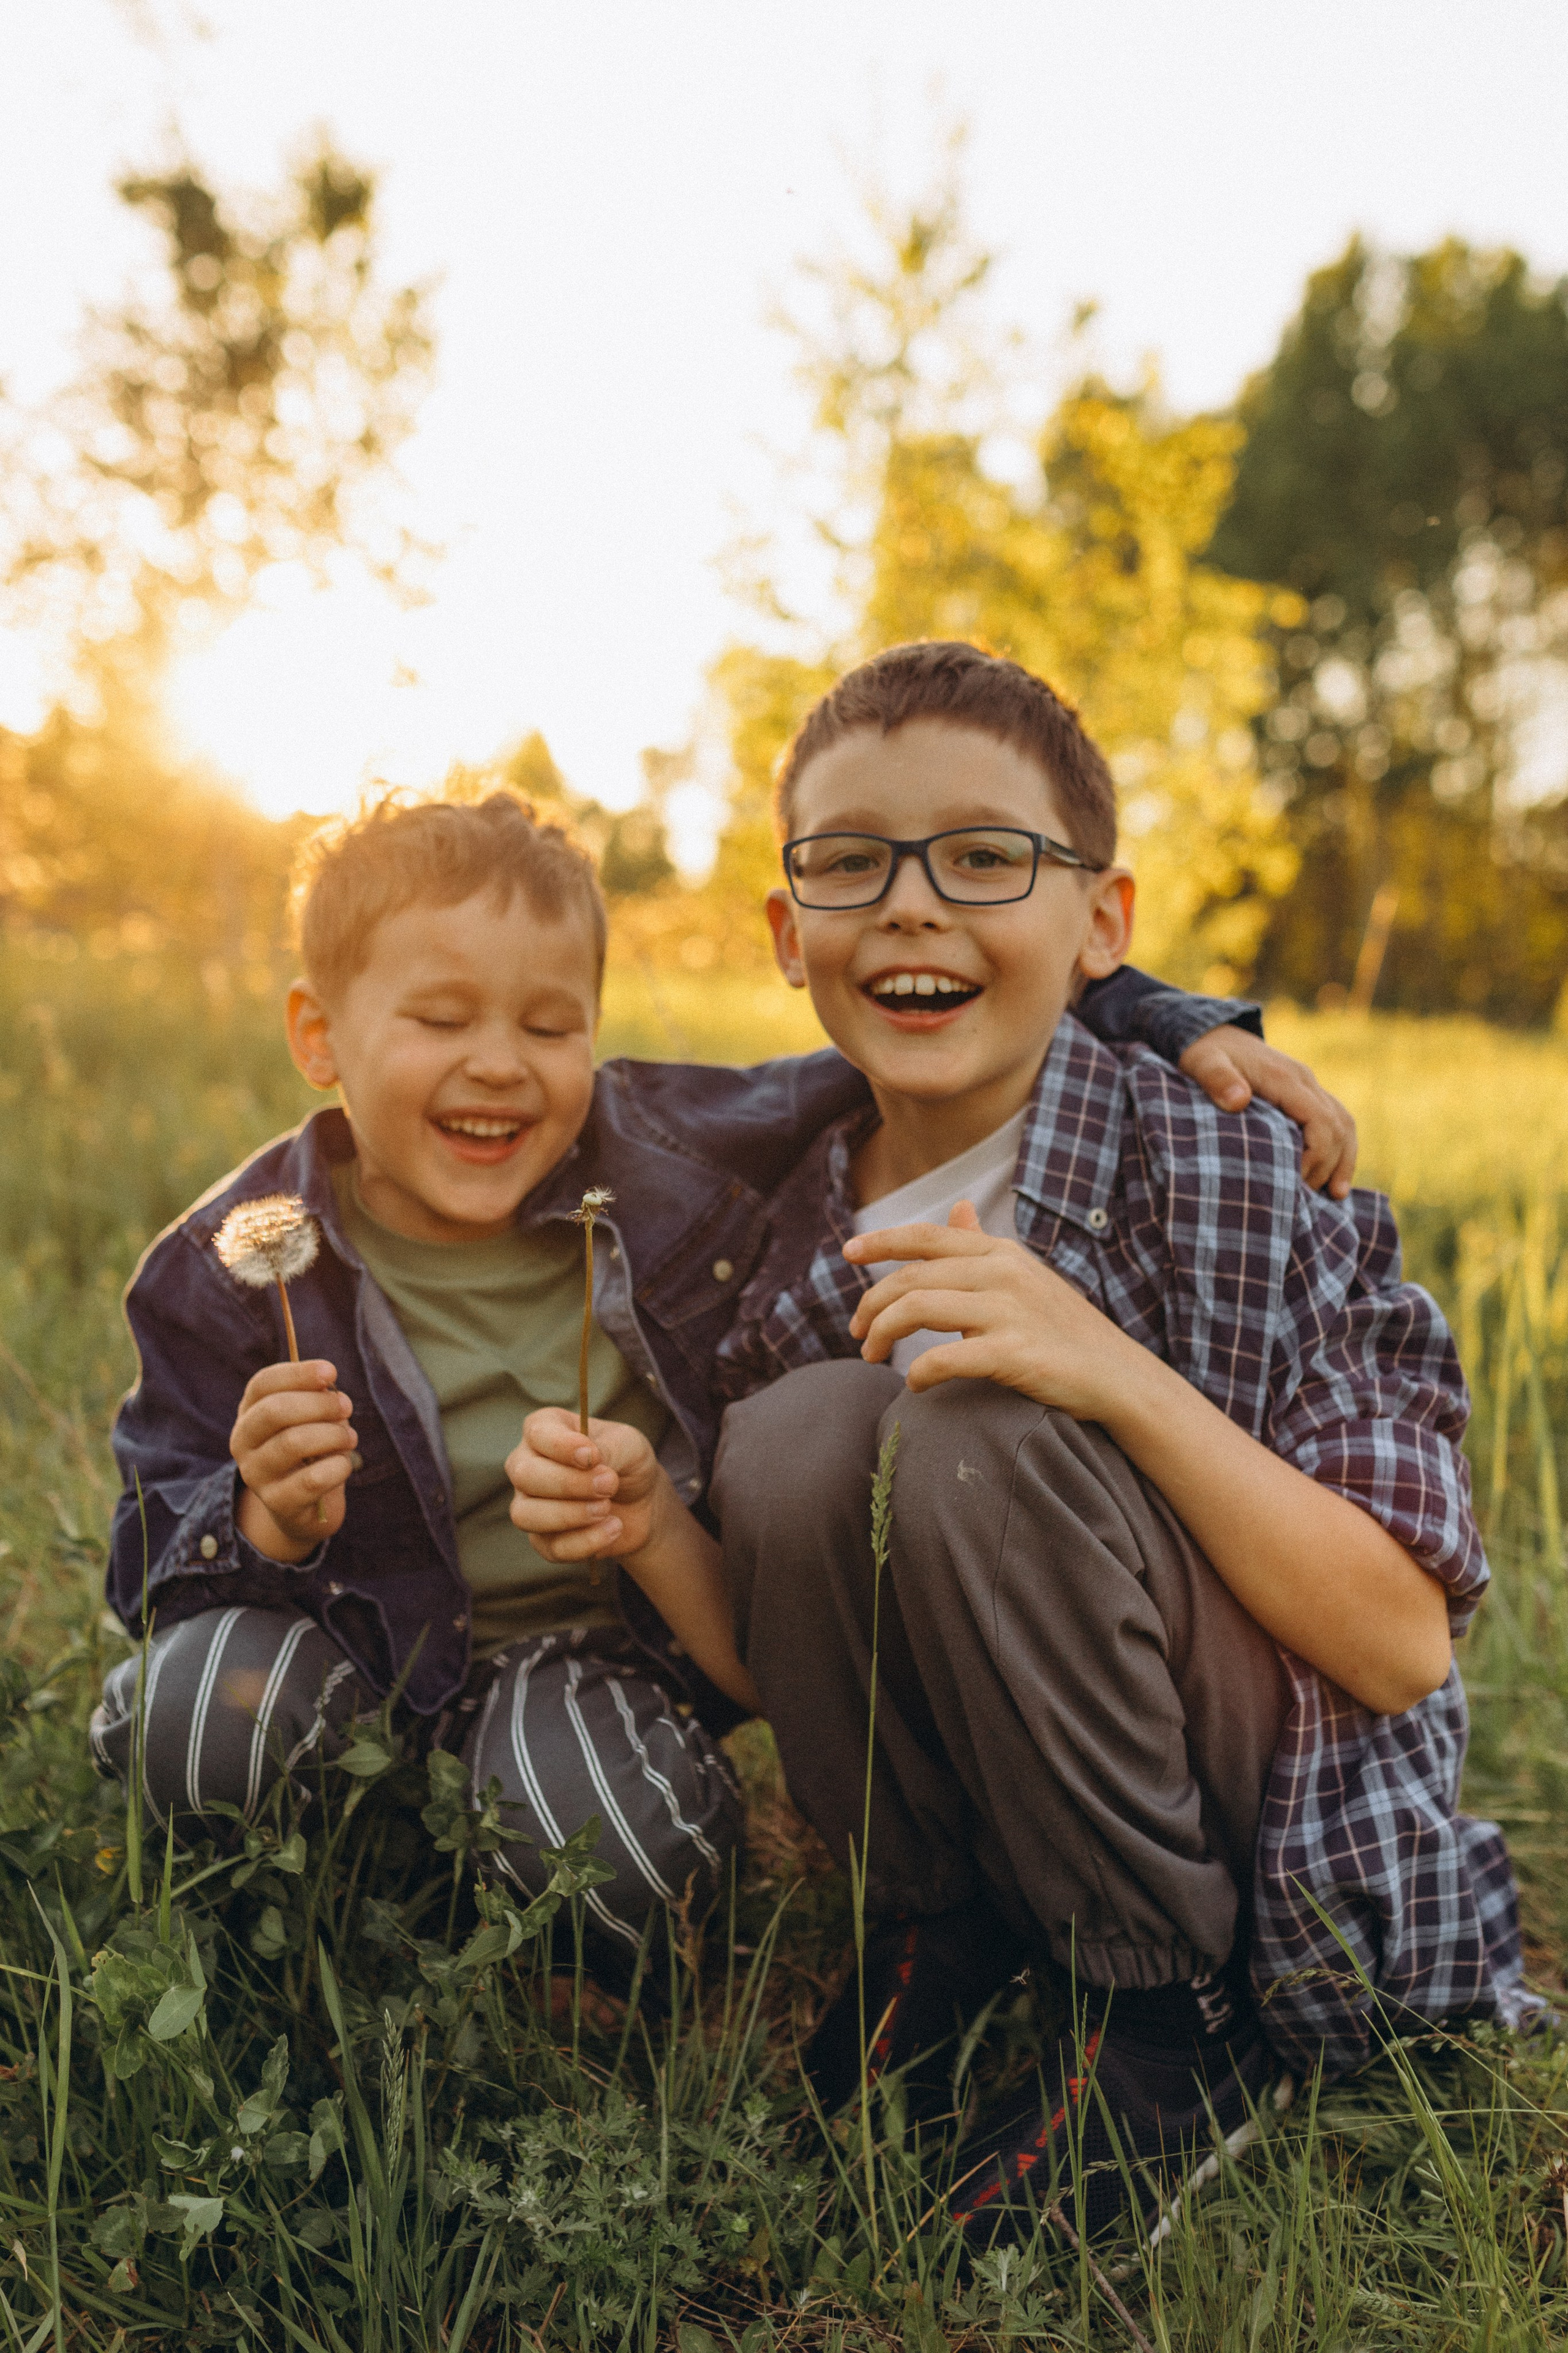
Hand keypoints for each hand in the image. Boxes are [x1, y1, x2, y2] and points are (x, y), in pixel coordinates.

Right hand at [231, 1359, 356, 1560]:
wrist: (306, 1506)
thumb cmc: (312, 1450)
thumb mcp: (313, 1419)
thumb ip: (318, 1399)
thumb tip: (329, 1389)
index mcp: (249, 1413)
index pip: (263, 1384)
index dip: (297, 1374)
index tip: (331, 1372)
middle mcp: (243, 1442)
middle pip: (274, 1411)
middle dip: (318, 1404)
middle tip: (347, 1406)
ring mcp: (256, 1475)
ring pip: (293, 1443)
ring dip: (333, 1435)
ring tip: (350, 1437)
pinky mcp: (277, 1503)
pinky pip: (312, 1479)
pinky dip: (337, 1466)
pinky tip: (344, 1464)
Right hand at [507, 1409, 665, 1565]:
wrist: (641, 1502)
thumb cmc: (627, 1462)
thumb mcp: (628, 1445)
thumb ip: (608, 1448)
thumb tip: (588, 1461)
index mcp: (545, 1429)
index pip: (537, 1433)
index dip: (561, 1446)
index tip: (593, 1457)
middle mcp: (527, 1464)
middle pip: (524, 1475)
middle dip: (569, 1483)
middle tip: (609, 1485)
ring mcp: (529, 1503)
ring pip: (525, 1515)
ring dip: (570, 1515)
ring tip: (607, 1509)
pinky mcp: (542, 1539)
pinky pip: (550, 1547)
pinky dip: (585, 1542)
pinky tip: (612, 1528)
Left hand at [845, 1204, 1143, 1417]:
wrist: (1118, 1376)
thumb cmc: (1064, 1330)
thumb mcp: (1024, 1275)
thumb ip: (982, 1245)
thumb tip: (958, 1206)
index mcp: (1001, 1253)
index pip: (927, 1237)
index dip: (881, 1242)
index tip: (847, 1252)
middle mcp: (1002, 1273)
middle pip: (911, 1278)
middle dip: (871, 1305)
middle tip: (858, 1335)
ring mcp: (1009, 1311)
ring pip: (918, 1309)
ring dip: (883, 1333)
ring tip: (872, 1356)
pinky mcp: (1015, 1352)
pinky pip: (946, 1357)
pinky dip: (919, 1371)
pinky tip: (914, 1383)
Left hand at [1179, 1027, 1356, 1198]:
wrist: (1208, 1031)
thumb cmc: (1203, 1052)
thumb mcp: (1203, 1063)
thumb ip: (1218, 1079)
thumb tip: (1238, 1100)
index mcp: (1285, 1078)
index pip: (1320, 1121)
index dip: (1316, 1156)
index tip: (1293, 1182)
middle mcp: (1304, 1081)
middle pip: (1338, 1126)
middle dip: (1328, 1165)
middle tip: (1303, 1198)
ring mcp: (1307, 1086)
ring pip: (1343, 1123)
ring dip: (1343, 1159)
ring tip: (1335, 1196)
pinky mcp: (1303, 1094)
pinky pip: (1334, 1121)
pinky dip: (1339, 1149)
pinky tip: (1333, 1178)